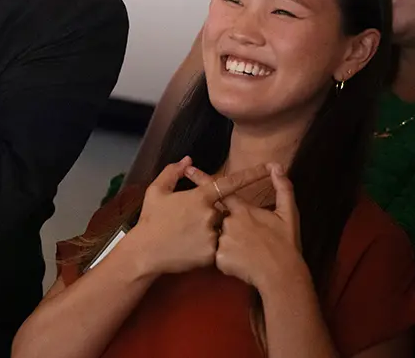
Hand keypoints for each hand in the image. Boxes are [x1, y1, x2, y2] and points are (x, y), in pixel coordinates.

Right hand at [128, 158, 271, 276]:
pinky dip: (208, 247)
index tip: (268, 168)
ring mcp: (212, 234)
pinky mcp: (212, 254)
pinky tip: (190, 249)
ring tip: (188, 237)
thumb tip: (187, 160)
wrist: (146, 252)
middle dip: (214, 216)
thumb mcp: (156, 191)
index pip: (230, 183)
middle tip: (190, 223)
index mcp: (199, 197)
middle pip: (224, 211)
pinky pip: (218, 248)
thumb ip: (172, 172)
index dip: (251, 175)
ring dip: (211, 231)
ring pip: (221, 230)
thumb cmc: (151, 219)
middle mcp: (210, 214)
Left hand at [214, 164, 305, 292]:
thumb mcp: (289, 214)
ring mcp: (223, 239)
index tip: (188, 170)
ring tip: (246, 254)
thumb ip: (283, 189)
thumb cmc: (286, 244)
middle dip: (224, 225)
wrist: (282, 276)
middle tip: (246, 239)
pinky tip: (241, 263)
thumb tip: (277, 167)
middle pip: (217, 217)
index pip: (219, 191)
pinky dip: (226, 258)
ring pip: (216, 237)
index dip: (203, 180)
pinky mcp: (219, 258)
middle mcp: (229, 221)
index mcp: (242, 210)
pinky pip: (216, 255)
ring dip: (225, 242)